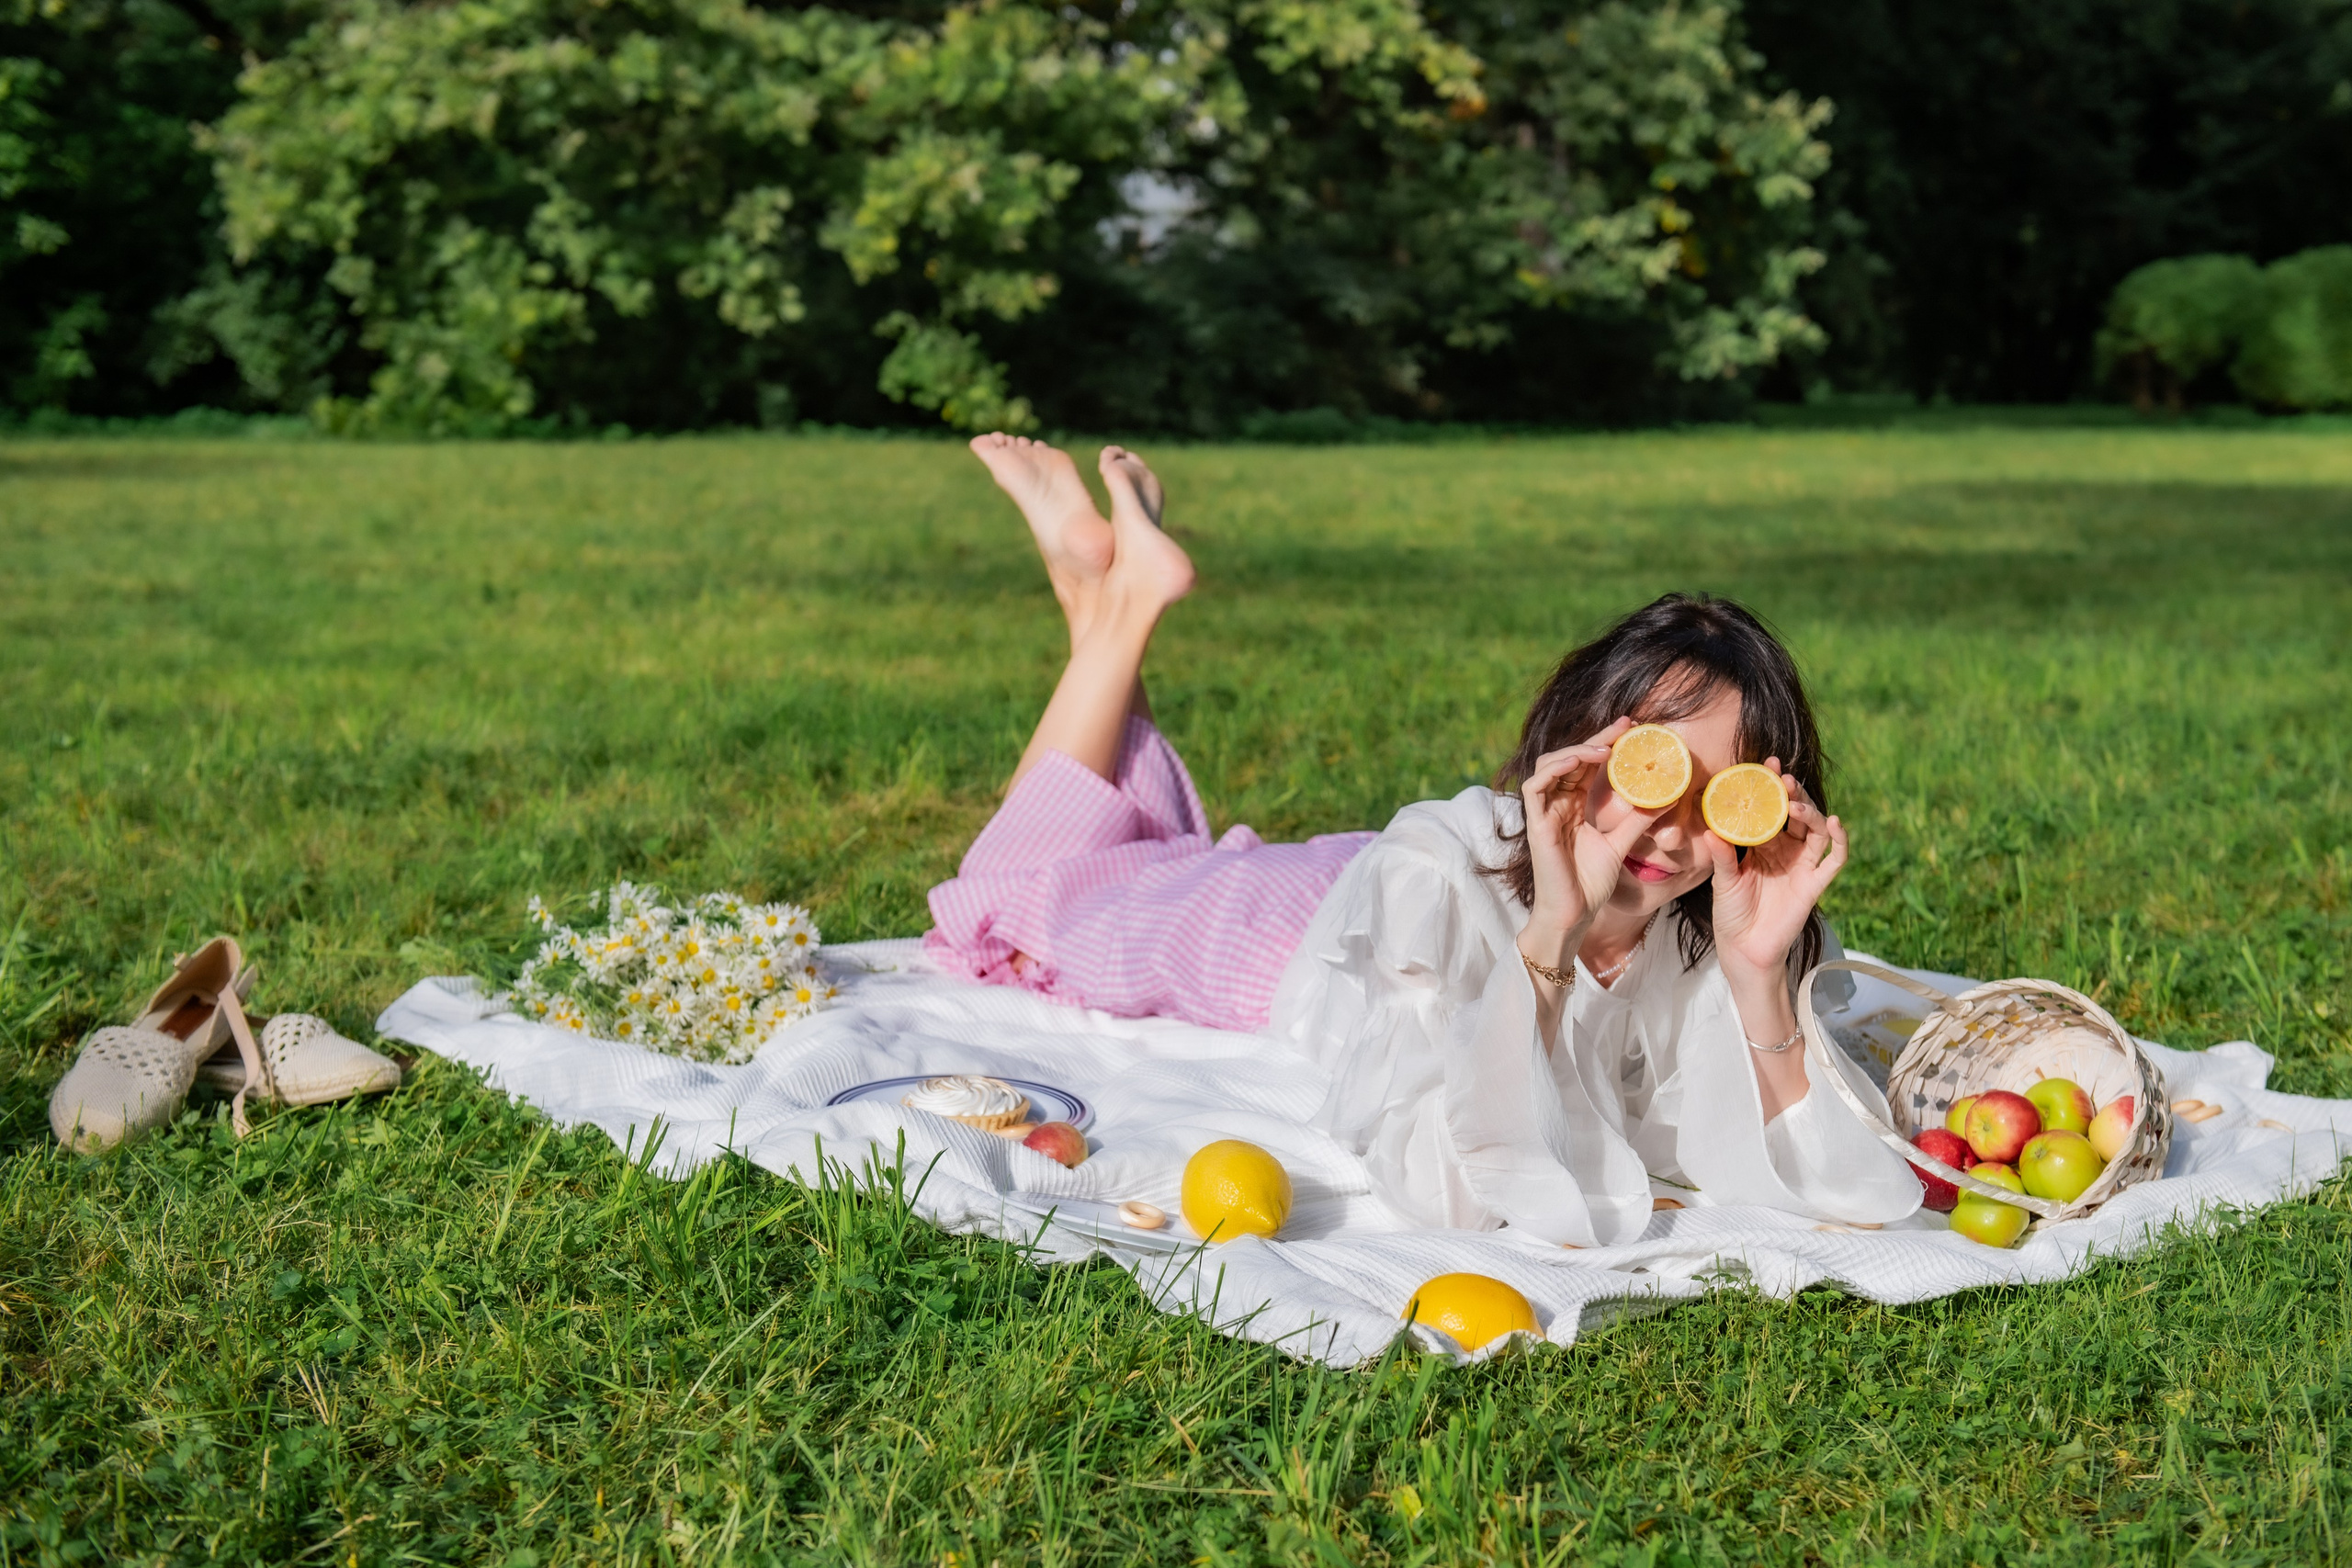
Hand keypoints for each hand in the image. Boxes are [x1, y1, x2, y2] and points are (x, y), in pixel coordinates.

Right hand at [1517, 717, 1661, 957]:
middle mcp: (1557, 804)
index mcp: (1574, 806)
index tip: (1631, 728)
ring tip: (1603, 748)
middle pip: (1569, 758)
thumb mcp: (1620, 845)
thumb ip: (1638, 821)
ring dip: (1574, 750)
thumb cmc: (1590, 884)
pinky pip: (1534, 786)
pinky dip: (1553, 769)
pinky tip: (1577, 762)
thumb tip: (1670, 799)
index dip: (1605, 744)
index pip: (1587, 765)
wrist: (1572, 914)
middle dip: (1595, 739)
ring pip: (1548, 764)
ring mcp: (1544, 813)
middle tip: (1623, 727)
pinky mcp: (1535, 824)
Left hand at [1704, 758, 1848, 985]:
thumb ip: (1722, 857)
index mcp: (1762, 844)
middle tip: (1784, 778)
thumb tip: (1711, 831)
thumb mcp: (1724, 881)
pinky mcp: (1814, 885)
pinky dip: (1839, 841)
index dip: (1772, 787)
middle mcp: (1785, 850)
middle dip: (1793, 793)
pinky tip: (1835, 822)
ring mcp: (1802, 866)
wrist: (1744, 949)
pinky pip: (1833, 860)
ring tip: (1797, 802)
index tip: (1768, 764)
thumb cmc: (1731, 913)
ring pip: (1816, 831)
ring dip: (1811, 812)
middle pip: (1796, 814)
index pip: (1770, 809)